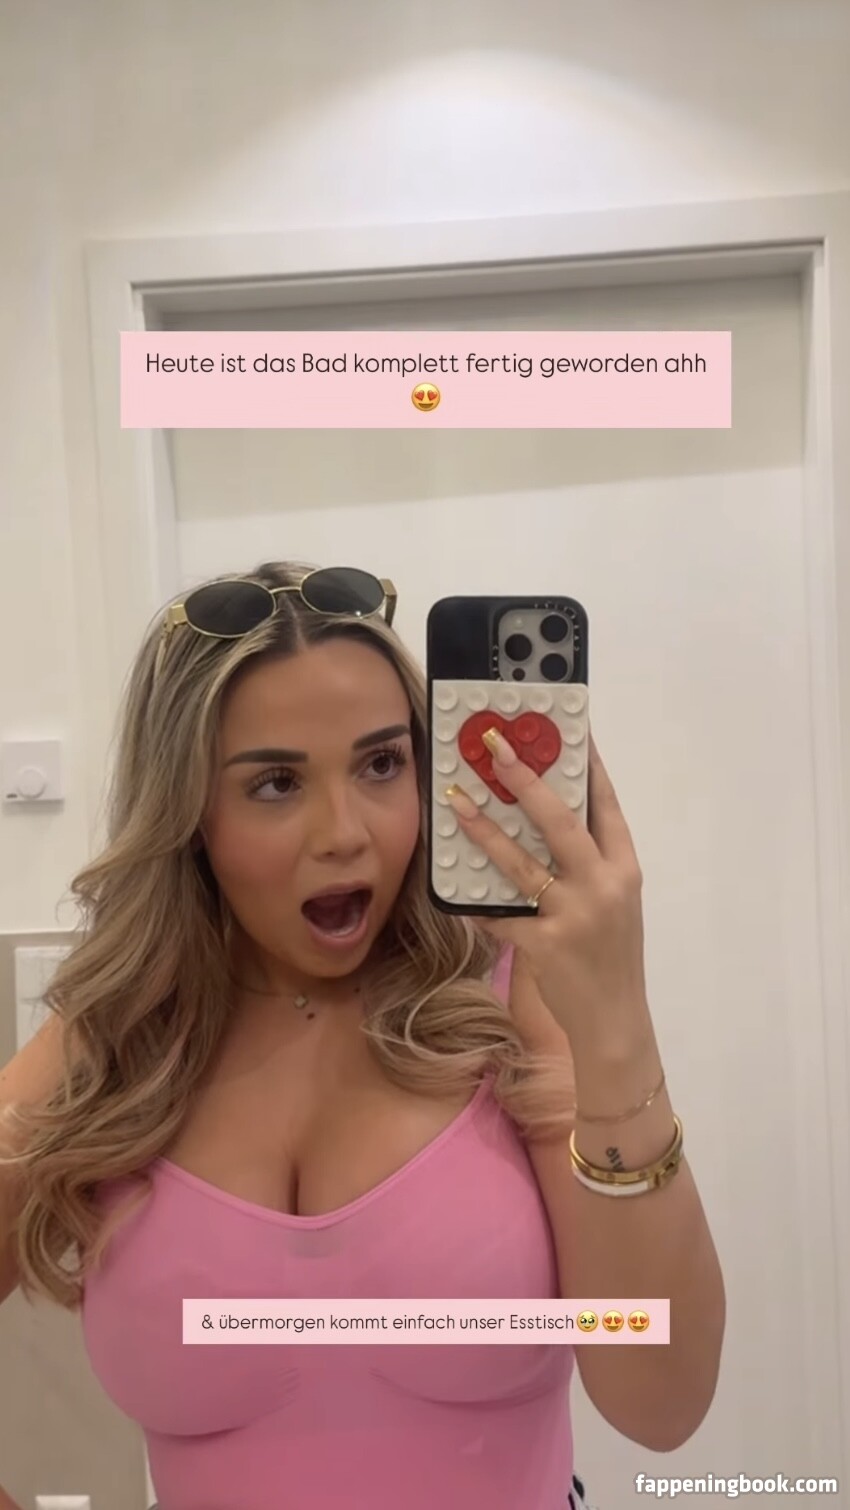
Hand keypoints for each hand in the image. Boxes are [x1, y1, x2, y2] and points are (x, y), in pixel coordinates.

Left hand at [445, 726, 649, 1051]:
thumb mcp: (614, 902)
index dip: (586, 764)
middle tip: (495, 747)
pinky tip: (453, 883)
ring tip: (456, 800)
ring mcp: (574, 915)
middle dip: (525, 778)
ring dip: (484, 829)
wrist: (615, 1021)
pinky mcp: (545, 945)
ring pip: (521, 861)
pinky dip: (474, 899)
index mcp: (625, 868)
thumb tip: (546, 817)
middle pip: (561, 820)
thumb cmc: (612, 955)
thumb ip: (589, 863)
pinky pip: (499, 914)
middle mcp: (603, 886)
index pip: (607, 804)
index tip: (566, 729)